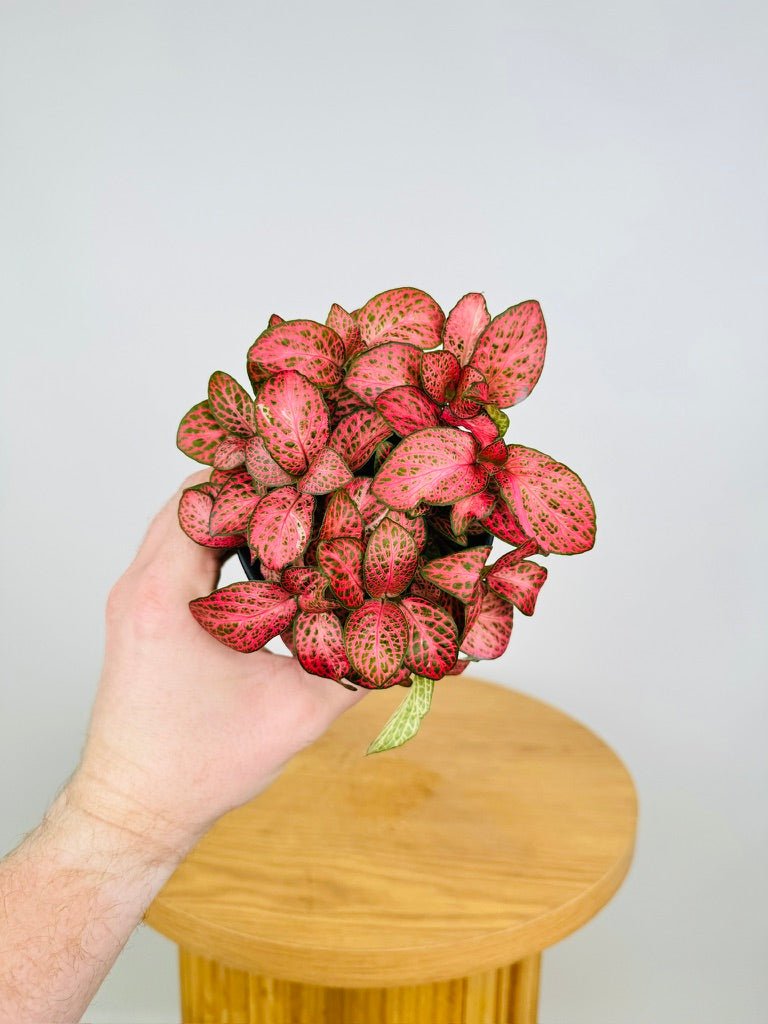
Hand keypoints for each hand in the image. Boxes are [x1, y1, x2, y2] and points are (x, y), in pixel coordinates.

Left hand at [70, 471, 366, 859]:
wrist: (135, 809)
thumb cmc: (200, 768)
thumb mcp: (295, 714)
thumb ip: (354, 666)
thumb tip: (405, 628)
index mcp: (167, 596)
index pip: (208, 498)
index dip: (264, 480)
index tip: (313, 476)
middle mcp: (139, 585)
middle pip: (192, 499)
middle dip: (252, 487)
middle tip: (311, 489)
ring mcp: (132, 597)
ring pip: (181, 523)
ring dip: (232, 515)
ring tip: (293, 516)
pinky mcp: (139, 614)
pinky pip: (176, 553)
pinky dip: (216, 543)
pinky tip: (263, 558)